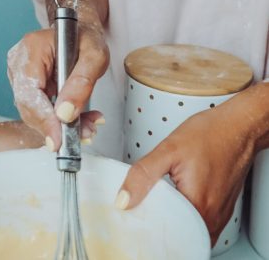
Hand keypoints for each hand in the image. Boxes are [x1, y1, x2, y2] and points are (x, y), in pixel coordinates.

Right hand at [7, 22, 107, 147]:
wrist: (81, 31)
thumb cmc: (86, 37)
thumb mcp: (95, 56)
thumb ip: (81, 83)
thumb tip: (65, 114)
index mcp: (33, 47)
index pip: (29, 90)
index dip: (43, 118)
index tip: (58, 139)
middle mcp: (20, 60)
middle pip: (28, 105)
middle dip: (55, 125)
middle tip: (83, 133)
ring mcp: (20, 73)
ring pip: (33, 111)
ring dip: (60, 124)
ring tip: (87, 125)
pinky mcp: (27, 85)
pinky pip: (39, 109)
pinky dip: (59, 118)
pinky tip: (79, 119)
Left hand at [116, 98, 254, 246]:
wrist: (238, 126)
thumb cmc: (210, 134)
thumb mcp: (169, 150)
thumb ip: (143, 175)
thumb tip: (123, 200)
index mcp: (198, 208)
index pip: (165, 233)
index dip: (147, 222)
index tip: (135, 210)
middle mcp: (212, 219)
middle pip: (178, 234)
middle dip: (160, 220)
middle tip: (146, 200)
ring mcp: (220, 216)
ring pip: (189, 229)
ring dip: (174, 217)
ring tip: (162, 195)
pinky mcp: (222, 209)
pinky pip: (200, 222)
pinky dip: (186, 212)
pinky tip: (179, 195)